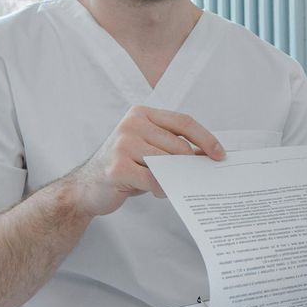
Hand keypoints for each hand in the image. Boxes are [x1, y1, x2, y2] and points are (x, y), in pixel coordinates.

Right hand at [66, 106, 224, 217]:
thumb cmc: (124, 167)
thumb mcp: (149, 149)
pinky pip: (155, 180)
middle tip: (190, 178)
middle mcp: (131, 125)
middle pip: (178, 145)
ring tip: (168, 184)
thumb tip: (209, 154)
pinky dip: (162, 189)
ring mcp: (123, 145)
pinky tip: (159, 191)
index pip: (183, 122)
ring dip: (174, 179)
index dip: (205, 138)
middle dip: (188, 165)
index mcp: (141, 114)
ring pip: (168, 163)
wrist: (86, 187)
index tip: (219, 154)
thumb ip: (173, 147)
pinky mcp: (118, 168)